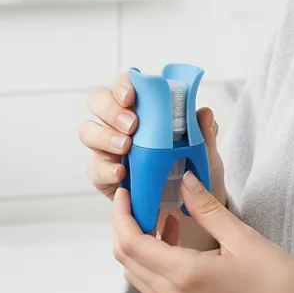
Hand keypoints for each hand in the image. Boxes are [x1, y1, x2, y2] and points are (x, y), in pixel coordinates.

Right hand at [81, 72, 226, 240]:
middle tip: (132, 125)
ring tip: (126, 147)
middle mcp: (119, 122)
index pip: (124, 84)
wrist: (188, 207)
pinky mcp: (103, 174)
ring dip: (104, 136)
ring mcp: (108, 147)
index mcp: (142, 107)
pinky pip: (95, 168)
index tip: (131, 97)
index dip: (123, 86)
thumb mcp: (203, 152)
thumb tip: (205, 113)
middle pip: (98, 102)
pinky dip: (106, 169)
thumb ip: (203, 132)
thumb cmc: (191, 169)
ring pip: (89, 131)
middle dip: (111, 110)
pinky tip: (120, 172)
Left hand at [112, 169, 293, 292]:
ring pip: (138, 273)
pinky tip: (176, 234)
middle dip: (125, 226)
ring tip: (160, 212)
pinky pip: (155, 283)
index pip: (132, 244)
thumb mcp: (241, 235)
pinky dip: (153, 257)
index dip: (122, 215)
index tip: (126, 192)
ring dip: (138, 242)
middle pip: (127, 260)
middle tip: (137, 198)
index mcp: (186, 275)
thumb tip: (184, 179)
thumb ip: (206, 207)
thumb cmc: (277, 281)